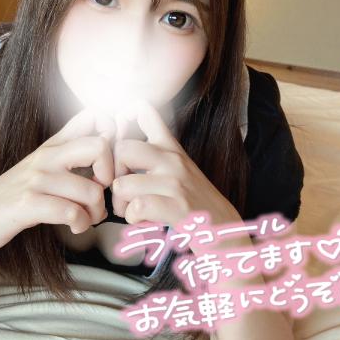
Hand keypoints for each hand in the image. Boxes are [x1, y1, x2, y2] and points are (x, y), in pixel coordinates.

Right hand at [0, 107, 117, 253]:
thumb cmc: (15, 195)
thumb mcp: (42, 165)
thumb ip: (69, 152)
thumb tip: (105, 141)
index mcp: (53, 145)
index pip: (94, 116)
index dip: (114, 136)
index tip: (110, 165)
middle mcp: (46, 156)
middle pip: (100, 146)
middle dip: (112, 175)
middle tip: (103, 194)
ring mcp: (36, 179)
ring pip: (91, 190)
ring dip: (97, 212)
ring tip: (88, 219)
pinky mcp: (28, 204)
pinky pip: (71, 212)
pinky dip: (81, 224)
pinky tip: (76, 227)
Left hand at [110, 99, 239, 230]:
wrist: (226, 227)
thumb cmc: (194, 201)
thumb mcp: (177, 168)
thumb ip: (153, 154)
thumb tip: (118, 148)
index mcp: (170, 148)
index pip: (144, 111)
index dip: (122, 119)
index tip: (117, 145)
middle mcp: (172, 160)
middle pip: (122, 149)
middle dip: (114, 175)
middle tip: (123, 192)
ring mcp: (176, 182)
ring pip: (123, 184)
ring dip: (121, 205)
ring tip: (133, 211)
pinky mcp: (178, 207)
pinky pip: (138, 207)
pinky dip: (133, 219)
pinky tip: (143, 221)